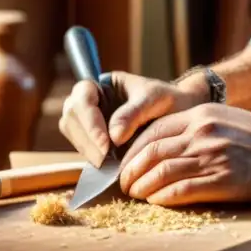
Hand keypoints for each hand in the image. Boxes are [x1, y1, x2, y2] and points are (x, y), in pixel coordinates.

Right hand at [58, 72, 203, 166]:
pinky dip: (93, 157)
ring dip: (88, 151)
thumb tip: (113, 136)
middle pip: (70, 117)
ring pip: (73, 134)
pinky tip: (109, 167)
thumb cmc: (168, 100)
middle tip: (106, 160)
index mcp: (103, 84)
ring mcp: (89, 120)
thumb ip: (133, 114)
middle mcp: (91, 101)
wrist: (180, 114)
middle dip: (87, 139)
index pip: (82, 96)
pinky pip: (83, 147)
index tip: (106, 143)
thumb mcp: (154, 100)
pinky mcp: (94, 139)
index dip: (89, 120)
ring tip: (109, 165)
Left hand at [118, 104, 250, 206]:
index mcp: (200, 116)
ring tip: (136, 195)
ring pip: (161, 172)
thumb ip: (193, 125)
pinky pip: (180, 190)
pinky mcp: (220, 181)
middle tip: (125, 183)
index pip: (154, 131)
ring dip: (142, 187)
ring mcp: (211, 157)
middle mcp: (202, 134)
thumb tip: (162, 143)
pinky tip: (156, 201)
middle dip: (131, 170)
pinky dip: (162, 198)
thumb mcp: (222, 116)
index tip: (127, 163)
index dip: (134, 150)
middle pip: (152, 152)